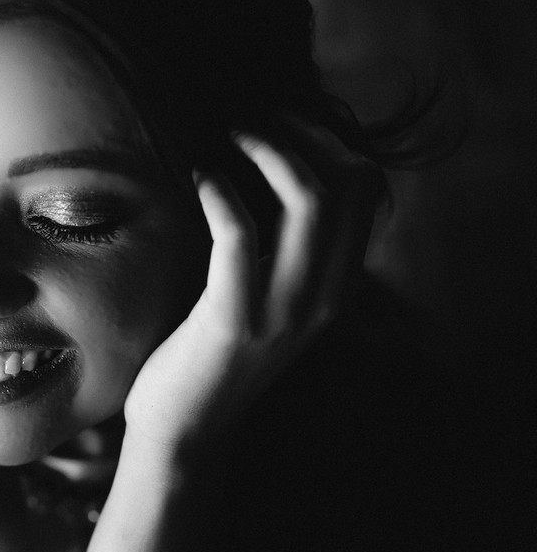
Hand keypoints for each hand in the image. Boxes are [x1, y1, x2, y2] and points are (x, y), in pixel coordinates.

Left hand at [123, 122, 384, 462]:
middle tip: (249, 121)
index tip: (281, 122)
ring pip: (309, 201)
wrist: (185, 430)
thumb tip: (275, 172)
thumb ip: (285, 252)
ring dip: (266, 150)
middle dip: (300, 134)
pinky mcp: (234, 321)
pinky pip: (239, 235)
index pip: (367, 190)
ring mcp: (284, 312)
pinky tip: (200, 177)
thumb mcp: (268, 300)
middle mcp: (323, 298)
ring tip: (227, 137)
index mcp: (336, 288)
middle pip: (347, 184)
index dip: (328, 140)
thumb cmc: (211, 353)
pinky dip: (221, 191)